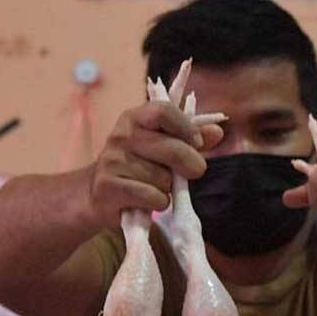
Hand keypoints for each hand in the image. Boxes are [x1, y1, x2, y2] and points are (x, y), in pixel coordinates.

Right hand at [85, 101, 223, 228]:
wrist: (99, 194)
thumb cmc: (138, 167)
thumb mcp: (162, 147)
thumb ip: (190, 139)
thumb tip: (217, 132)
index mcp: (134, 118)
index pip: (163, 112)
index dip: (186, 127)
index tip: (198, 143)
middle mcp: (120, 135)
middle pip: (172, 149)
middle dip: (191, 164)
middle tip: (194, 171)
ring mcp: (112, 161)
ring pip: (163, 179)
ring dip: (168, 189)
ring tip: (154, 187)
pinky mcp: (108, 187)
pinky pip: (152, 197)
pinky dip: (158, 203)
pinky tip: (148, 202)